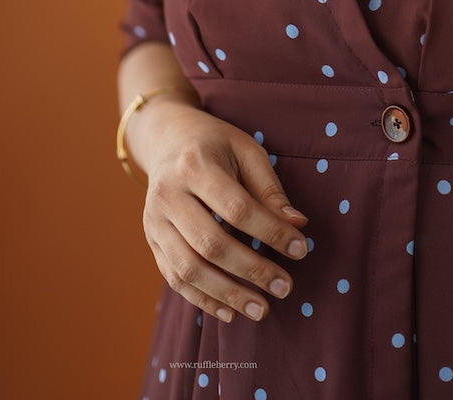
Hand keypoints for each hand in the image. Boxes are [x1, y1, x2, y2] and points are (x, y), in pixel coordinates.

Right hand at [139, 100, 308, 323]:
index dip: (270, 232)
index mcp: (195, 166)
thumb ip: (270, 189)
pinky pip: (175, 279)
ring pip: (188, 269)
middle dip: (252, 270)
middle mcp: (167, 195)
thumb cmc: (216, 145)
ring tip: (262, 310)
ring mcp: (154, 221)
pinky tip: (231, 312)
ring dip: (227, 294)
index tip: (301, 249)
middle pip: (210, 243)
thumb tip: (298, 225)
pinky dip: (203, 300)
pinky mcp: (151, 242)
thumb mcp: (247, 151)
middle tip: (285, 288)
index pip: (236, 208)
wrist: (168, 141)